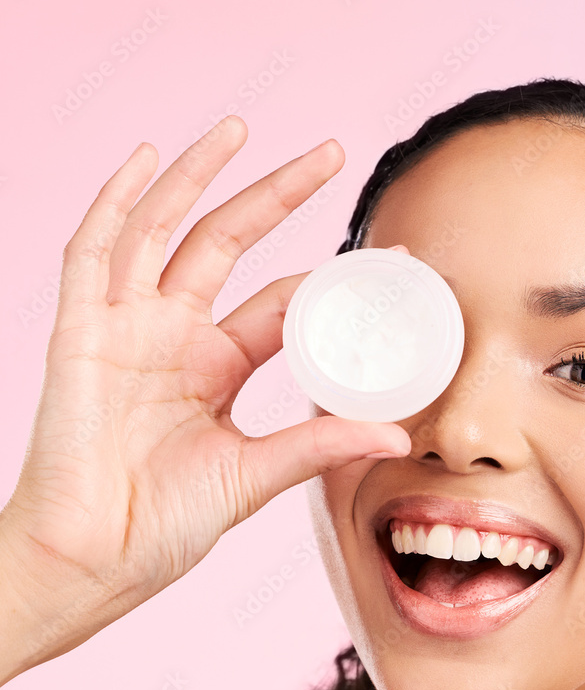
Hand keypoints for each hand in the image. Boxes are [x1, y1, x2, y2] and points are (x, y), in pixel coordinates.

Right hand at [1, 116, 410, 674]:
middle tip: (331, 153)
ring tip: (243, 126)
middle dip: (277, 196)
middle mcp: (174, 336)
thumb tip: (400, 435)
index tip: (389, 255)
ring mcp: (125, 328)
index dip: (333, 276)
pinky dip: (116, 203)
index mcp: (216, 368)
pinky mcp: (79, 333)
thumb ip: (318, 446)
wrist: (92, 562)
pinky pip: (93, 252)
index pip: (283, 301)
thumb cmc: (162, 528)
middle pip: (230, 244)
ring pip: (165, 230)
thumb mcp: (254, 478)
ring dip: (200, 176)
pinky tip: (147, 158)